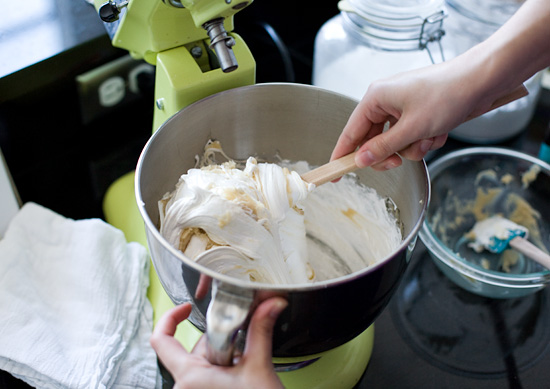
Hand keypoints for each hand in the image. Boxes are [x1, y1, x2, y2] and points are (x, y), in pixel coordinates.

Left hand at [150, 297, 287, 388]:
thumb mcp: (259, 366)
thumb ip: (261, 330)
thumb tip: (270, 305)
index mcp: (189, 377)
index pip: (161, 340)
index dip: (172, 317)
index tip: (187, 308)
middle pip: (194, 349)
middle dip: (219, 345)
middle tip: (239, 352)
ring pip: (203, 364)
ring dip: (224, 360)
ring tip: (241, 372)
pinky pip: (207, 377)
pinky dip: (224, 372)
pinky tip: (239, 379)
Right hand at [331, 59, 475, 170]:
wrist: (482, 81)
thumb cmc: (446, 94)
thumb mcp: (411, 128)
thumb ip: (383, 148)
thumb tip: (361, 160)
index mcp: (376, 98)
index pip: (350, 132)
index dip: (342, 154)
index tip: (334, 173)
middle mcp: (385, 102)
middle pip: (373, 141)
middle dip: (390, 153)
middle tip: (399, 161)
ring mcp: (403, 109)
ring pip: (395, 143)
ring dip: (412, 147)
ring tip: (429, 137)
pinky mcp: (418, 114)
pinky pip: (412, 138)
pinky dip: (424, 141)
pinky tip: (439, 132)